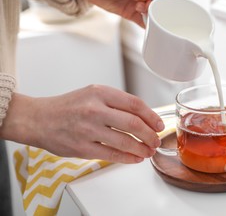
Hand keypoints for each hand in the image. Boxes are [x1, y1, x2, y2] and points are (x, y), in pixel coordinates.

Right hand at [0, 85, 163, 162]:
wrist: (39, 118)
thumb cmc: (68, 106)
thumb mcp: (93, 94)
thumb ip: (116, 103)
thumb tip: (144, 117)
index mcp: (100, 93)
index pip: (135, 104)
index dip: (151, 116)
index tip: (158, 124)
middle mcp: (95, 110)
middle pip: (133, 124)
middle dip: (150, 135)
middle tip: (156, 140)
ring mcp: (88, 130)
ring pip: (124, 141)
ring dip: (141, 148)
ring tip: (148, 151)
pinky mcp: (82, 148)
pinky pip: (111, 155)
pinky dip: (127, 158)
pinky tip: (135, 158)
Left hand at [67, 0, 167, 26]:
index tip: (154, 0)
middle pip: (158, 2)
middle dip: (154, 7)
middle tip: (144, 7)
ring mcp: (138, 2)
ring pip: (151, 13)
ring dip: (149, 16)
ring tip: (137, 10)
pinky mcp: (130, 13)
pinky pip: (142, 20)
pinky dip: (145, 24)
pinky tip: (144, 25)